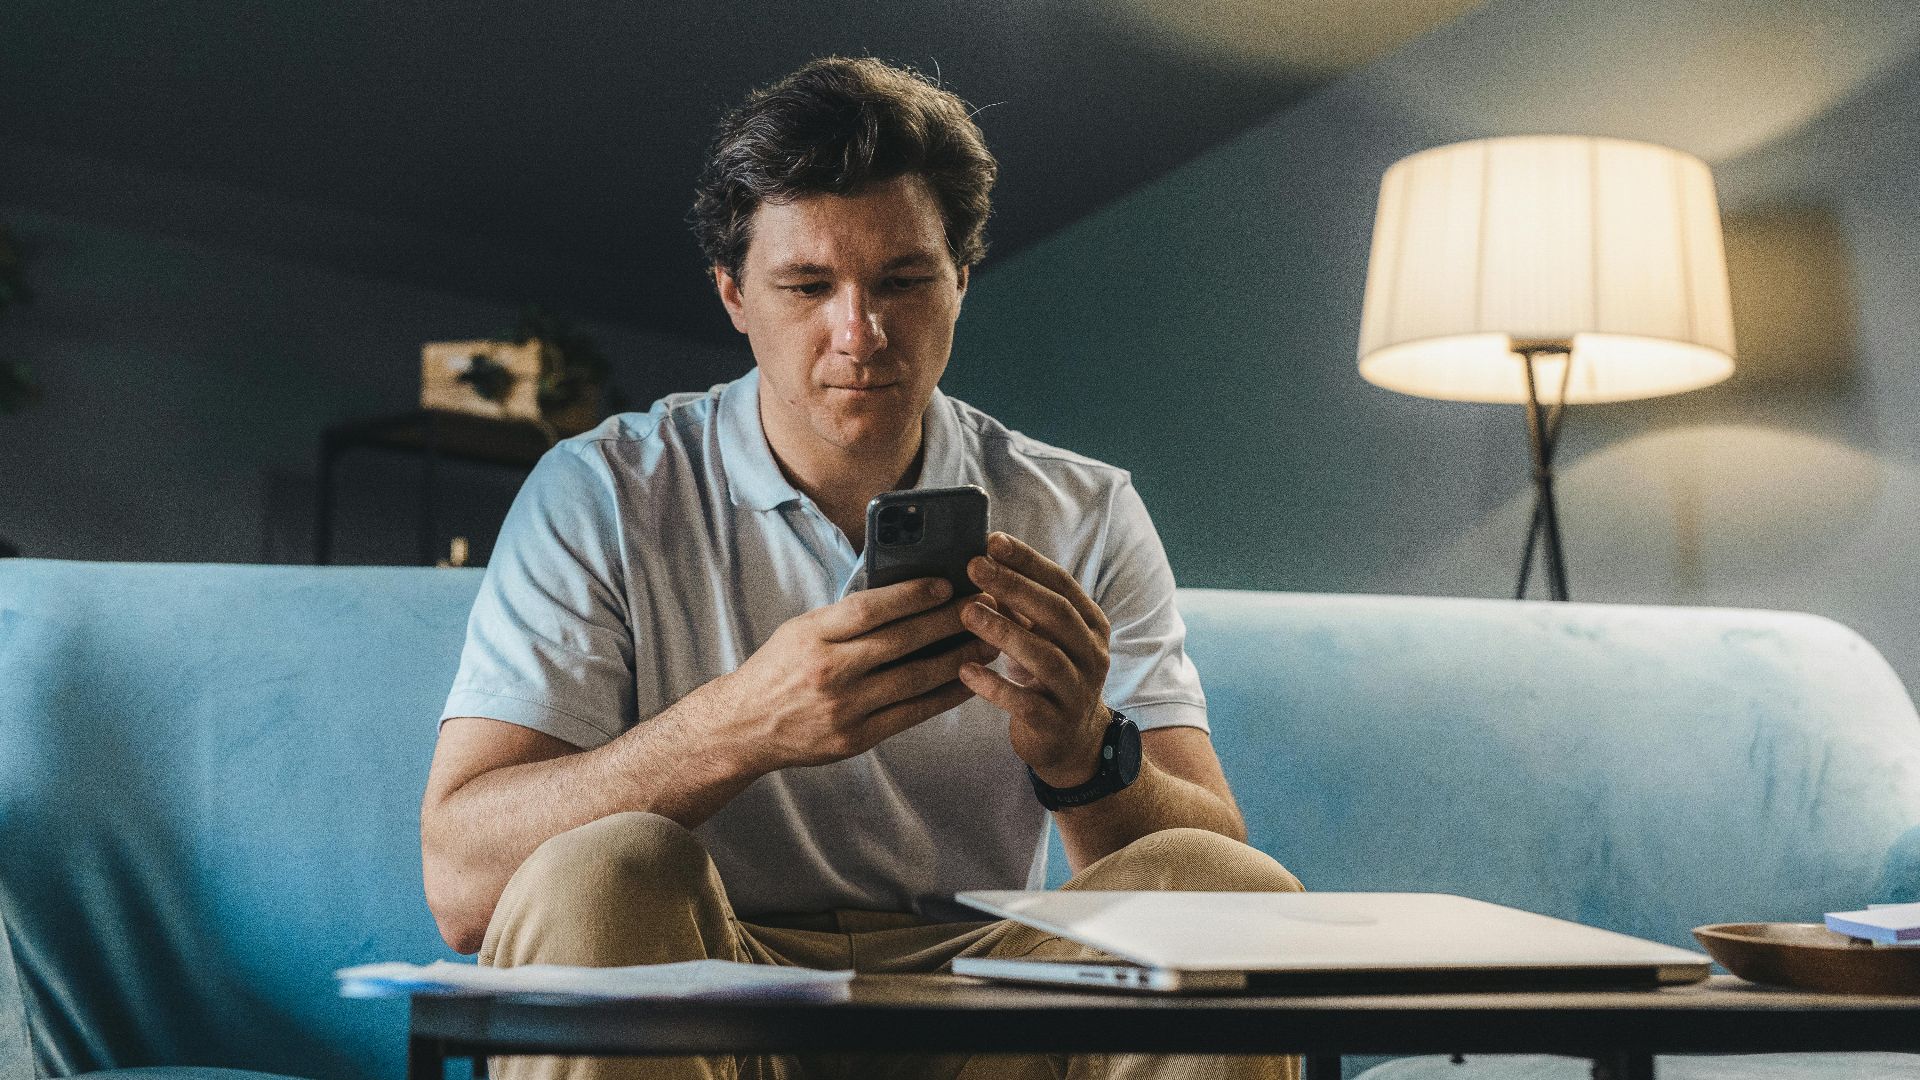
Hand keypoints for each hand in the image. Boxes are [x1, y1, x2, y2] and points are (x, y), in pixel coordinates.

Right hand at [718, 577, 1002, 773]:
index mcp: (812, 635)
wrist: (744, 726)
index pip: (869, 608)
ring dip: (958, 660)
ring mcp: (844, 708)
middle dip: (948, 622)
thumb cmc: (779, 669)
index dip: (912, 594)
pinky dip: (944, 697)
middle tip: (983, 608)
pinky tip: (968, 682)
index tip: (947, 584)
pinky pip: (911, 715)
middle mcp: (828, 671)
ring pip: (914, 679)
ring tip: (988, 644)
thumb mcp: (801, 630)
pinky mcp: (855, 738)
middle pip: (900, 641)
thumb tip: (905, 595)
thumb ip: (845, 617)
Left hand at [956, 531, 1113, 787]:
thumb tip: (981, 562)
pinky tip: (965, 669)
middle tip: (973, 567)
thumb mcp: (1042, 637)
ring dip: (1004, 631)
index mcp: (1091, 625)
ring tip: (966, 612)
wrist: (1074, 743)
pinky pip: (1025, 702)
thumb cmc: (1049, 677)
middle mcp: (1092, 654)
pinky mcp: (1055, 723)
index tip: (992, 540)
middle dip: (1014, 586)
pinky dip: (994, 685)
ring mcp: (1077, 690)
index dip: (1028, 561)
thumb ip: (1019, 606)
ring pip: (1044, 656)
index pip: (1061, 583)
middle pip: (1056, 613)